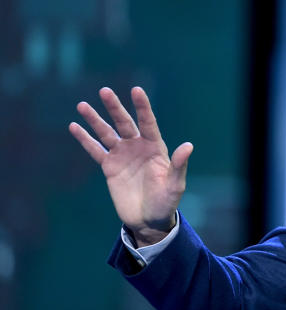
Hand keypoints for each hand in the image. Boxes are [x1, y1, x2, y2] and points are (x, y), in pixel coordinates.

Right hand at [69, 87, 192, 246]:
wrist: (149, 220)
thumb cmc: (166, 202)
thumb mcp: (175, 185)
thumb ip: (179, 165)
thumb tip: (188, 145)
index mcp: (156, 148)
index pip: (148, 122)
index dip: (142, 107)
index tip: (136, 90)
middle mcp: (138, 147)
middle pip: (125, 123)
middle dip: (115, 108)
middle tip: (104, 91)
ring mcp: (123, 156)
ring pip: (107, 133)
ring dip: (95, 120)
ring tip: (82, 105)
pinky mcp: (110, 167)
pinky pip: (95, 150)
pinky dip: (85, 139)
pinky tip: (74, 126)